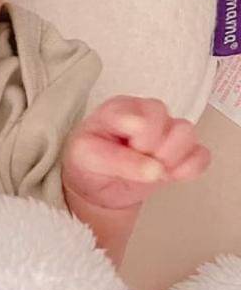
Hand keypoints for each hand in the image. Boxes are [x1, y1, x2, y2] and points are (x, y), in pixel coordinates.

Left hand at [61, 95, 210, 210]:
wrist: (98, 182)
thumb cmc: (89, 159)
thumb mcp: (87, 157)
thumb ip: (117, 160)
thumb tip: (156, 169)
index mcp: (119, 108)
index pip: (140, 113)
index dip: (141, 135)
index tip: (131, 146)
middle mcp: (146, 113)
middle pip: (165, 118)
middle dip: (152, 146)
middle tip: (138, 156)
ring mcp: (167, 130)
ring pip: (187, 133)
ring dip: (171, 157)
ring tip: (153, 168)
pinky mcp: (183, 151)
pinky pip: (201, 155)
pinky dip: (189, 168)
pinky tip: (170, 175)